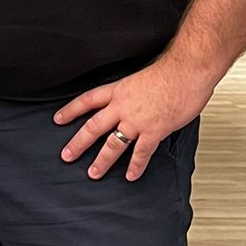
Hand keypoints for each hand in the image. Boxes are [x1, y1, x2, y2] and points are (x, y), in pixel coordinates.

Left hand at [54, 57, 216, 180]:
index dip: (71, 110)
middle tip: (67, 156)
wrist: (187, 70)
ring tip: (93, 173)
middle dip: (78, 143)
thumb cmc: (171, 71)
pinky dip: (135, 166)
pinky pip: (141, 153)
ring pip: (112, 144)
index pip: (87, 100)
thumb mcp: (142, 78)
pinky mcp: (154, 130)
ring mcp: (137, 120)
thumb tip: (134, 102)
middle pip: (93, 126)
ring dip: (102, 161)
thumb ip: (134, 93)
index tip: (58, 119)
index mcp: (119, 90)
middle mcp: (123, 106)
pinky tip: (130, 176)